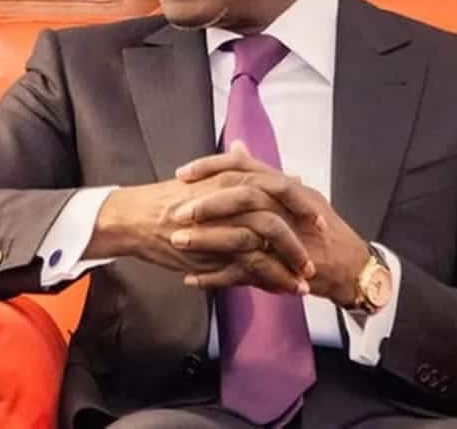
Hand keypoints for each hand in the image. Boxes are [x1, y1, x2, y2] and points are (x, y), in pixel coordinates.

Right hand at [87, 173, 310, 294]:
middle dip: (303, 237)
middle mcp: (233, 195)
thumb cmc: (169, 202)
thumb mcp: (203, 181)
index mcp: (233, 177)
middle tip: (316, 254)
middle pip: (281, 213)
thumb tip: (254, 166)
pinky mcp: (216, 247)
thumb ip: (231, 173)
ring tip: (305, 281)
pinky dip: (272, 278)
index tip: (318, 220)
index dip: (302, 204)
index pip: (280, 186)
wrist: (138, 218)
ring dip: (291, 263)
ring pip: (271, 240)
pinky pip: (252, 263)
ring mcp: (225, 221)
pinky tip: (283, 289)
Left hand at [173, 142, 368, 304]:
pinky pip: (244, 273)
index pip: (245, 167)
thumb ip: (261, 173)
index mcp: (286, 188)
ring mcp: (286, 239)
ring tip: (176, 243)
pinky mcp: (283, 270)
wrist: (352, 267)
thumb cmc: (320, 229)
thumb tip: (236, 145)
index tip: (183, 174)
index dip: (212, 168)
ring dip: (205, 240)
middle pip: (243, 198)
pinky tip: (192, 279)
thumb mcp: (295, 193)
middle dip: (206, 203)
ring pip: (241, 235)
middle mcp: (287, 208)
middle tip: (175, 210)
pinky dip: (216, 277)